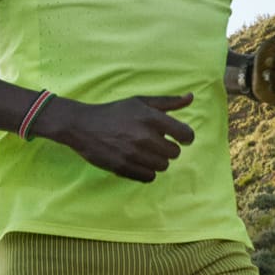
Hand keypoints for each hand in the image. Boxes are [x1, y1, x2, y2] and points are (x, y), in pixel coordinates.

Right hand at [42, 94, 194, 181]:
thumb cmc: (115, 112)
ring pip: (163, 166)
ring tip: (145, 152)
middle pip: (174, 153)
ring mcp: (133, 153)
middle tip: (156, 143)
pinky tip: (138, 162)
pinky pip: (149, 177)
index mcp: (150, 117)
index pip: (184, 134)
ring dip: (157, 161)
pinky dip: (147, 172)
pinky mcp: (123, 168)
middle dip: (168, 149)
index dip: (186, 137)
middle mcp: (144, 136)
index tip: (180, 138)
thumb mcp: (140, 102)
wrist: (83, 125)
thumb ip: (168, 102)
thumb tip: (191, 97)